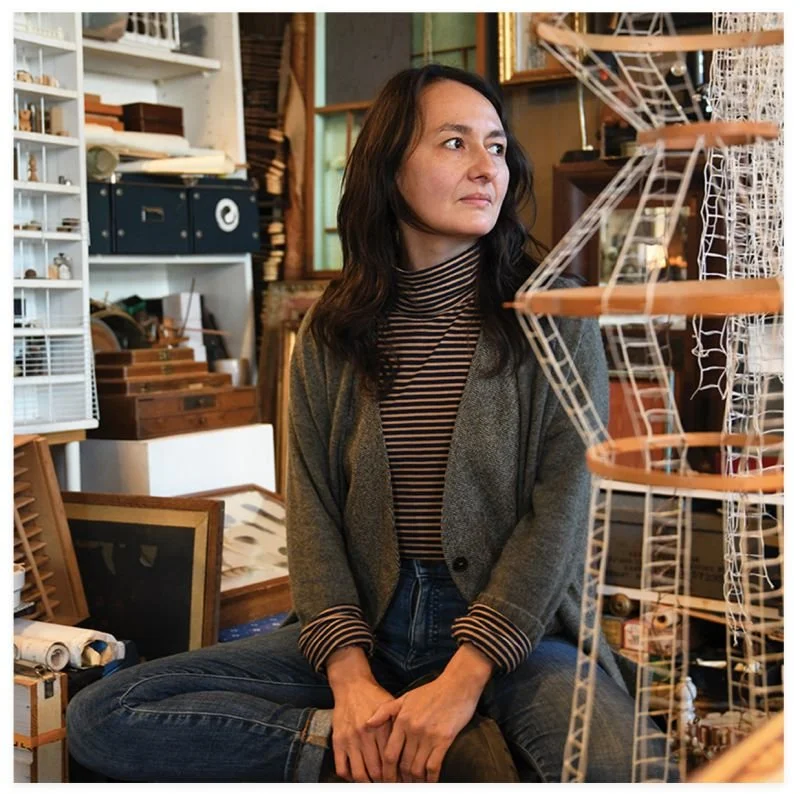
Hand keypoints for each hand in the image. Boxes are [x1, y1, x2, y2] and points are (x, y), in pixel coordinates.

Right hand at [327, 647, 394, 781]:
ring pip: (359, 774)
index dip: (397, 775)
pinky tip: (357, 776)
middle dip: (385, 782)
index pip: (391, 760)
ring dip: (368, 783)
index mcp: (382, 727)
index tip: (401, 780)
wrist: (352, 684)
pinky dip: (349, 777)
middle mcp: (366, 735)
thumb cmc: (374, 696)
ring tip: (375, 783)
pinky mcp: (337, 741)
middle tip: (390, 784)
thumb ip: (399, 727)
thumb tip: (409, 752)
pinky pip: (341, 768)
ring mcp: (350, 739)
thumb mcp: (392, 706)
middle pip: (376, 771)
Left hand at [365, 675, 477, 782]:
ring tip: (414, 785)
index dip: (386, 772)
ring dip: (415, 781)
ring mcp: (429, 735)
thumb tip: (367, 724)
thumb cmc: (431, 692)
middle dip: (401, 780)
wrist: (456, 685)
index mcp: (402, 720)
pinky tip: (429, 782)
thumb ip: (385, 711)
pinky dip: (431, 778)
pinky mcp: (444, 739)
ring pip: (417, 768)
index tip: (387, 780)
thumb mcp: (405, 697)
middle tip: (401, 786)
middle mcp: (413, 729)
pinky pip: (434, 766)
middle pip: (403, 765)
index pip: (389, 754)